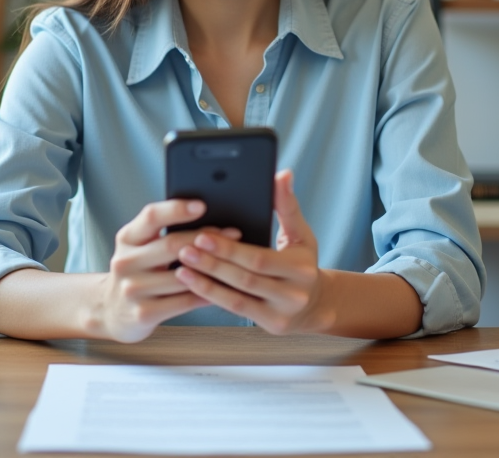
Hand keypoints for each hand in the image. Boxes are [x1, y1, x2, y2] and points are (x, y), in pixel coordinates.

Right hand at [96, 198, 240, 342]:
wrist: (112, 311)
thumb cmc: (137, 272)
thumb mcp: (140, 247)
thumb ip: (162, 232)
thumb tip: (206, 219)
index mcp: (127, 238)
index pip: (151, 216)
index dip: (176, 209)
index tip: (202, 205)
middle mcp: (125, 261)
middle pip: (171, 244)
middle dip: (206, 238)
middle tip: (233, 233)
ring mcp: (133, 289)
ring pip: (182, 276)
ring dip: (212, 268)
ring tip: (234, 262)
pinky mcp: (143, 313)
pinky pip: (184, 301)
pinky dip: (206, 294)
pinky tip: (223, 288)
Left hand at [173, 170, 327, 334]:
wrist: (316, 304)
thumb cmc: (302, 262)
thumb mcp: (301, 234)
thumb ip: (287, 205)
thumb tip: (282, 174)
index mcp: (301, 268)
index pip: (259, 258)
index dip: (229, 248)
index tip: (202, 234)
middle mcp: (294, 294)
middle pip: (245, 278)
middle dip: (212, 263)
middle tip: (184, 248)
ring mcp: (282, 314)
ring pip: (237, 298)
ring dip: (206, 283)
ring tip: (181, 267)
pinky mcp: (271, 325)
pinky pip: (236, 310)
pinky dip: (213, 297)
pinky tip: (193, 285)